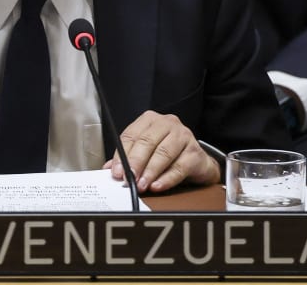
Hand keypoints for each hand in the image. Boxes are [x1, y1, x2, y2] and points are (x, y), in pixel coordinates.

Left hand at [106, 111, 220, 192]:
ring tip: (141, 185)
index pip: (131, 135)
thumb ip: (127, 158)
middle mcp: (168, 123)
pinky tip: (157, 186)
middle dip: (135, 163)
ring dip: (150, 171)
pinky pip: (179, 167)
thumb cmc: (168, 155)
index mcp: (150, 120)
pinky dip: (166, 178)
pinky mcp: (195, 152)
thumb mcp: (146, 153)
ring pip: (163, 153)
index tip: (116, 172)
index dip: (121, 155)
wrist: (197, 162)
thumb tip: (108, 169)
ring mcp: (184, 136)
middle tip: (128, 179)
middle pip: (147, 142)